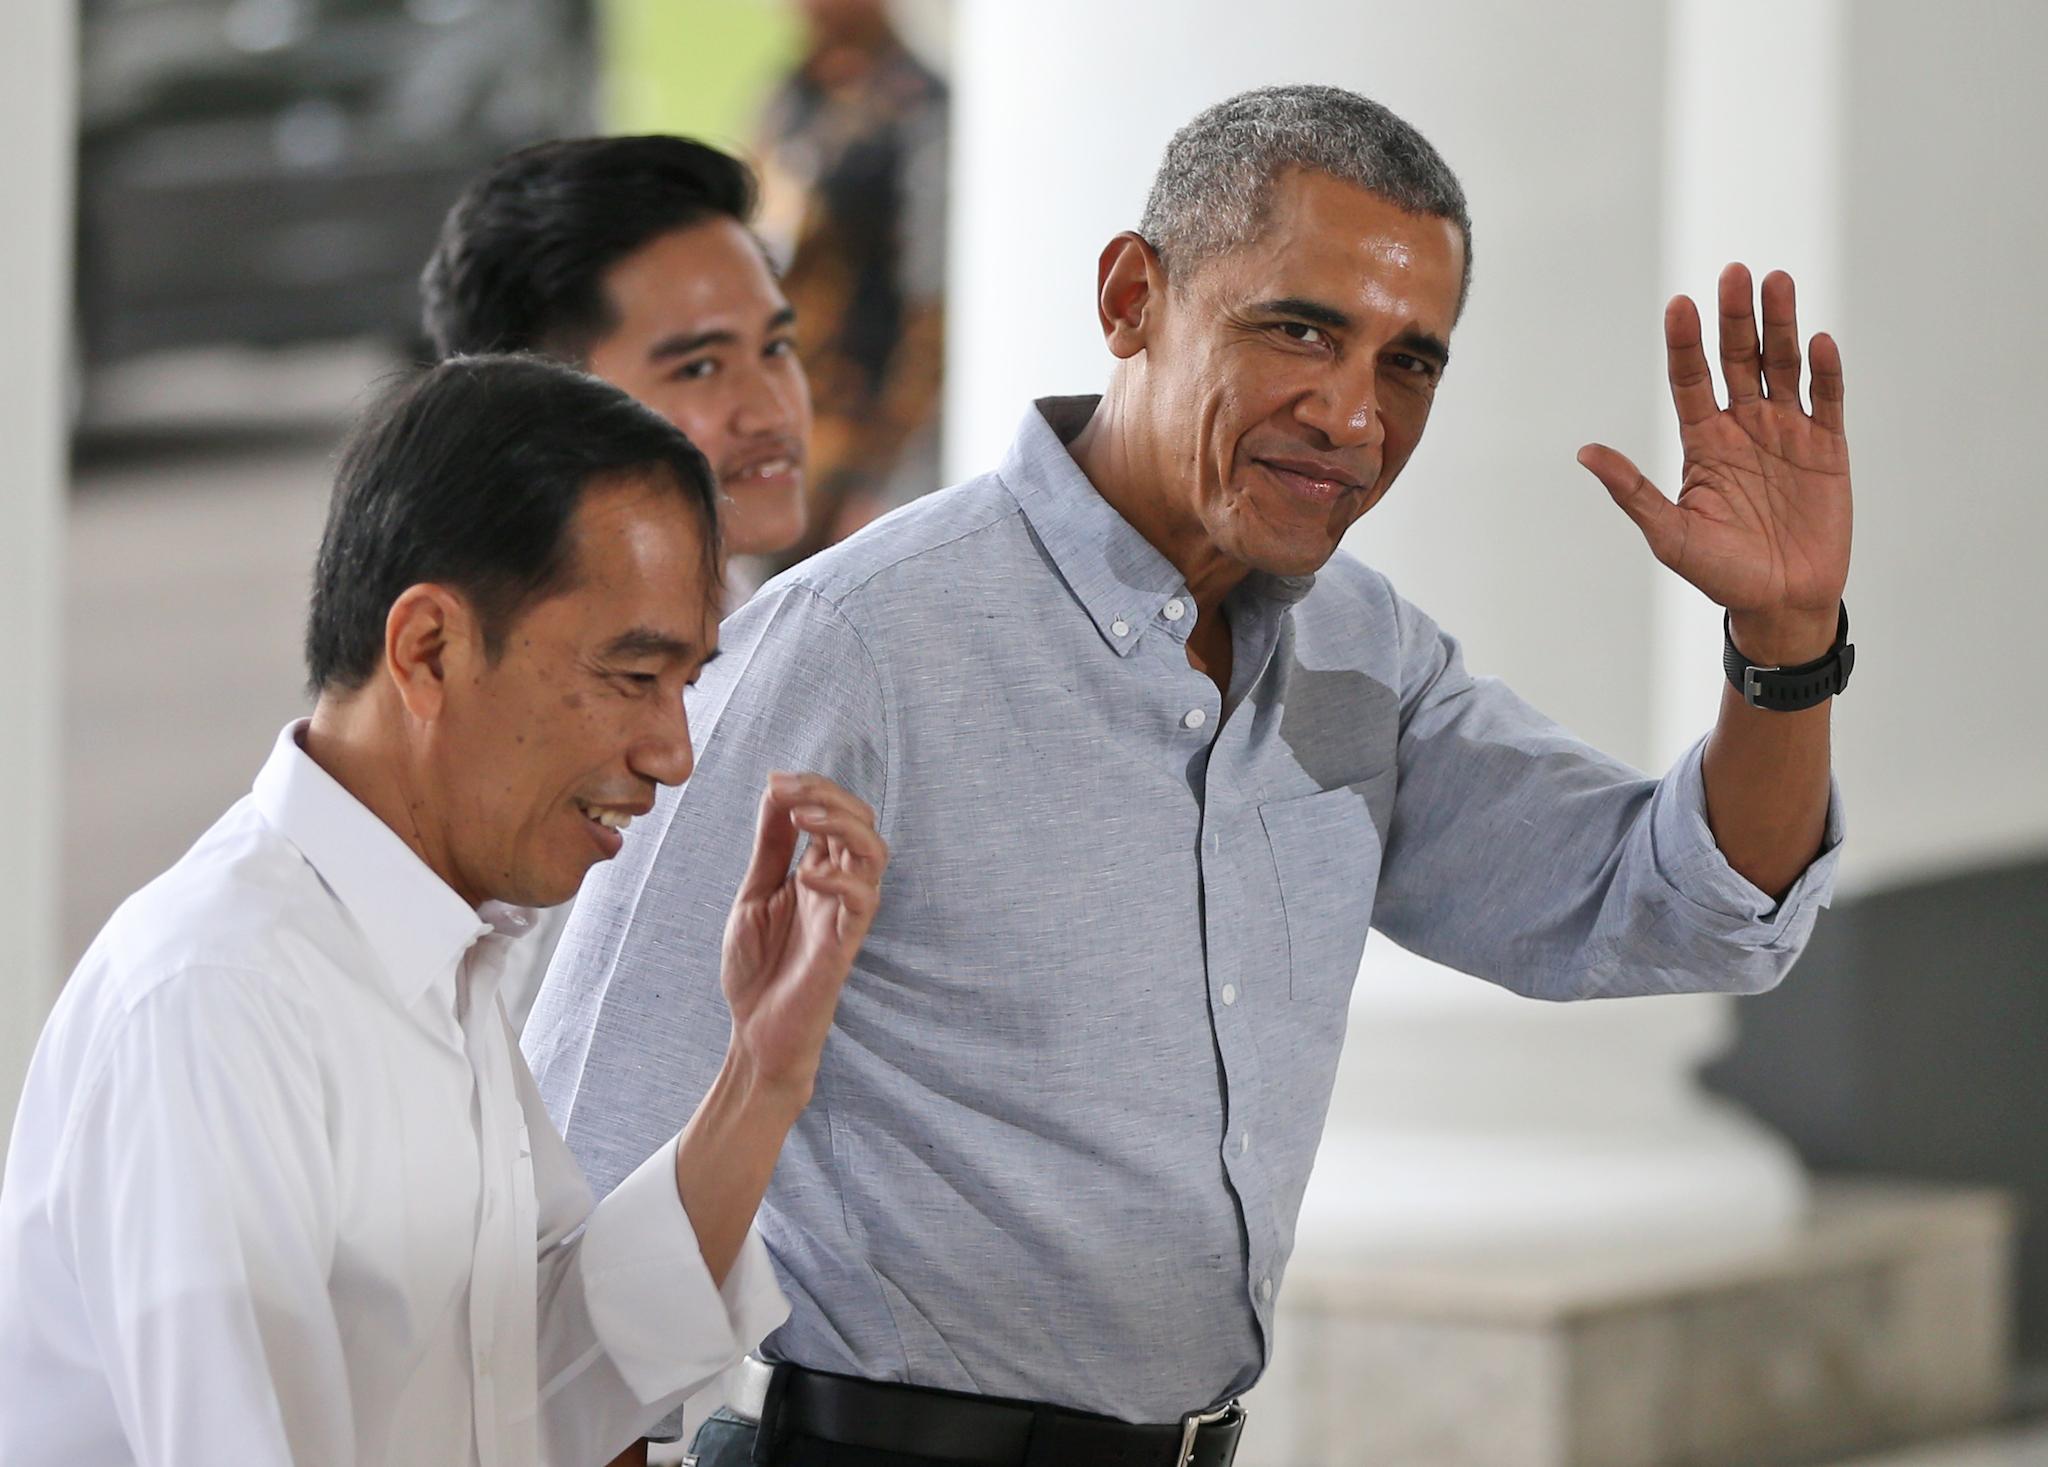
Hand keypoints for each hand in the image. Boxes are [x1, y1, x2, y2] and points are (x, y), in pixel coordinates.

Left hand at [719, 772, 886, 1101]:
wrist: (755, 1033)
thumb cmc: (758, 968)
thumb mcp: (754, 893)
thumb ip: (770, 847)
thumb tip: (775, 791)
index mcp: (817, 871)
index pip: (834, 813)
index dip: (811, 788)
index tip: (774, 780)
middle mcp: (838, 887)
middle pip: (862, 821)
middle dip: (829, 794)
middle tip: (788, 789)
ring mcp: (844, 913)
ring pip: (874, 852)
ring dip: (842, 824)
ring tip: (803, 818)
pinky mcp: (845, 944)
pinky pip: (863, 901)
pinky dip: (841, 879)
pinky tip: (807, 877)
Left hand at [1578, 264, 1851, 662]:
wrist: (1780, 602)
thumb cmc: (1719, 572)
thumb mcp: (1669, 534)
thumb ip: (1632, 491)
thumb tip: (1584, 453)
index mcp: (1702, 441)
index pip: (1689, 379)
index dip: (1685, 342)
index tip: (1680, 304)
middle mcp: (1742, 426)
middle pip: (1736, 359)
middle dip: (1735, 317)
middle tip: (1733, 272)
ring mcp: (1786, 432)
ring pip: (1782, 365)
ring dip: (1781, 325)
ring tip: (1777, 281)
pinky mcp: (1827, 446)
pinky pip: (1827, 400)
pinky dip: (1825, 371)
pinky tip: (1819, 342)